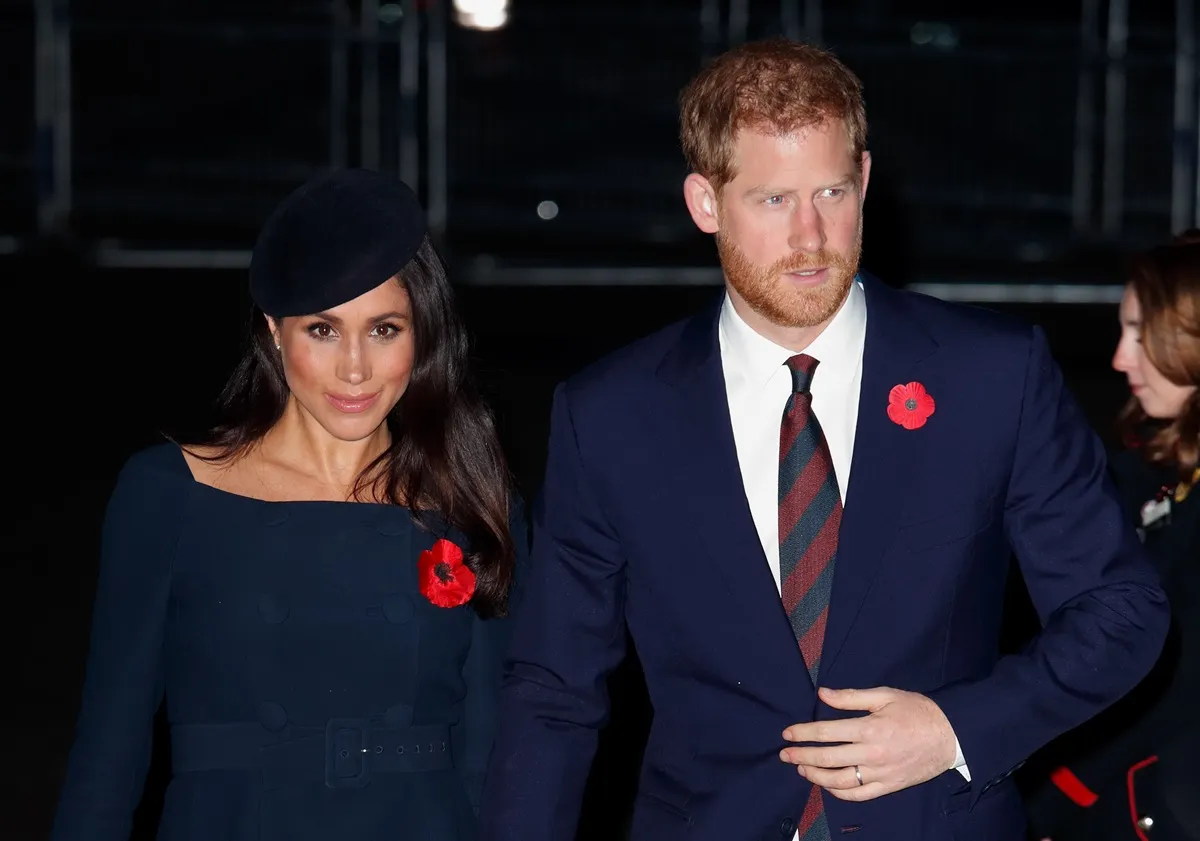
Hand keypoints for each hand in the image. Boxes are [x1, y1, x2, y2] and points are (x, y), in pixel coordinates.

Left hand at [779, 686, 957, 801]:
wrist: (950, 735)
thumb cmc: (917, 711)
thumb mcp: (884, 695)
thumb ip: (851, 697)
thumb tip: (822, 694)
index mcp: (869, 728)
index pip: (826, 732)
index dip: (803, 733)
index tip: (787, 733)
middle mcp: (872, 754)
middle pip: (828, 758)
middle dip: (801, 756)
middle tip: (785, 754)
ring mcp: (880, 773)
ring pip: (840, 781)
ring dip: (816, 776)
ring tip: (801, 769)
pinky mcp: (888, 786)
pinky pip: (859, 794)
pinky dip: (839, 792)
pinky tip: (827, 785)